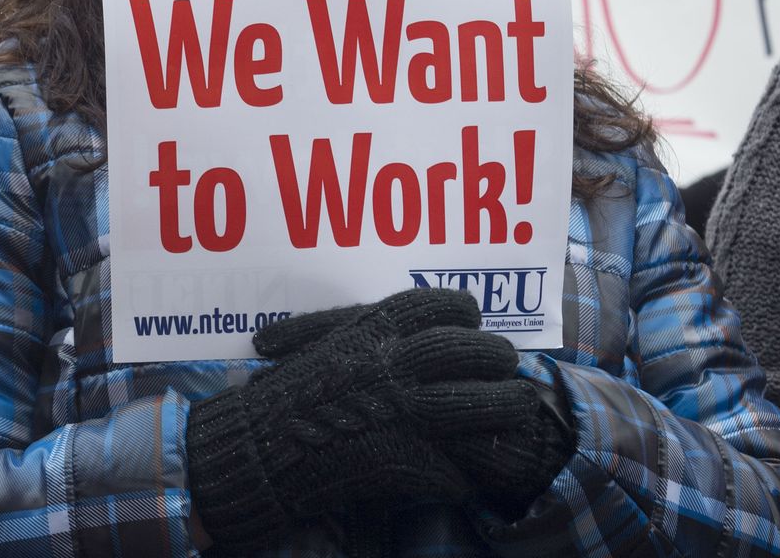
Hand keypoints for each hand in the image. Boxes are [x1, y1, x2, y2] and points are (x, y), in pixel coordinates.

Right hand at [256, 291, 576, 521]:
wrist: (258, 447)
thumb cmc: (285, 392)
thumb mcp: (331, 343)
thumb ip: (373, 334)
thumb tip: (416, 334)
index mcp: (379, 328)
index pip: (447, 307)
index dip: (467, 317)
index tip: (472, 326)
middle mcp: (400, 361)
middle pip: (477, 351)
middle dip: (499, 358)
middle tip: (507, 366)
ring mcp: (406, 409)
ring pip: (482, 403)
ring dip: (507, 406)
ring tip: (521, 405)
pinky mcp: (406, 457)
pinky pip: (454, 466)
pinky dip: (460, 471)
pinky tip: (463, 470)